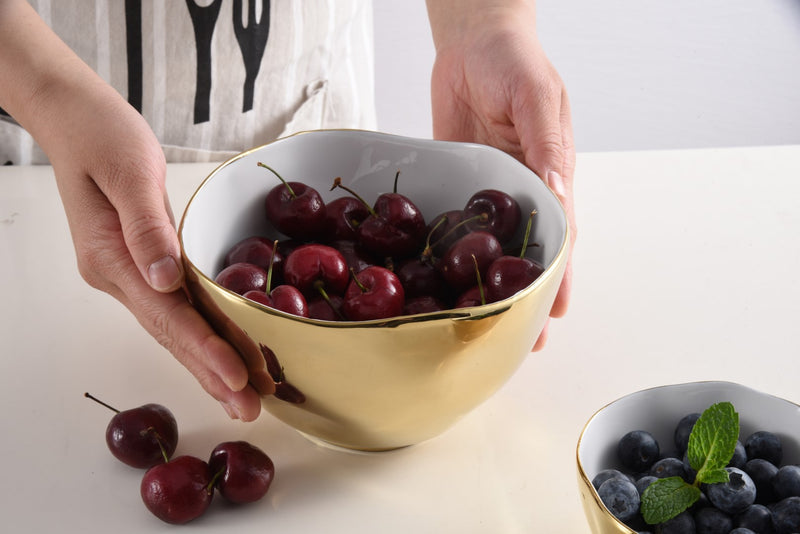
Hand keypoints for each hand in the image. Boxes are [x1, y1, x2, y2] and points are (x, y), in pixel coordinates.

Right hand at [0, 0, 271, 419]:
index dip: (203, 348)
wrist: (75, 118)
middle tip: (251, 409)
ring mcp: (127, 274)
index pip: (166, 315)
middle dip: (211, 373)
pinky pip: (175, 307)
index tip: (239, 377)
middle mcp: (118, 276)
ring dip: (208, 362)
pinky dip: (201, 333)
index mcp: (112, 257)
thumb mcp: (128, 170)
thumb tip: (167, 279)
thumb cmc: (102, 134)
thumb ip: (147, 228)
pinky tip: (224, 351)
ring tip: (245, 396)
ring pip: (174, 327)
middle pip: (171, 334)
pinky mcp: (140, 265)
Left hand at [426, 0, 575, 349]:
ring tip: (482, 325)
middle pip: (526, 253)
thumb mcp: (537, 97)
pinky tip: (443, 280)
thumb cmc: (514, 61)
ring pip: (490, 248)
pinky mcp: (456, 183)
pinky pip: (454, 224)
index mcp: (550, 174)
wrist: (471, 40)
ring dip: (489, 285)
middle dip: (525, 295)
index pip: (559, 236)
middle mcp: (521, 190)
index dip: (558, 276)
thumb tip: (555, 191)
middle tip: (517, 341)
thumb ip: (546, 145)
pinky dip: (452, 254)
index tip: (554, 314)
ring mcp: (487, 191)